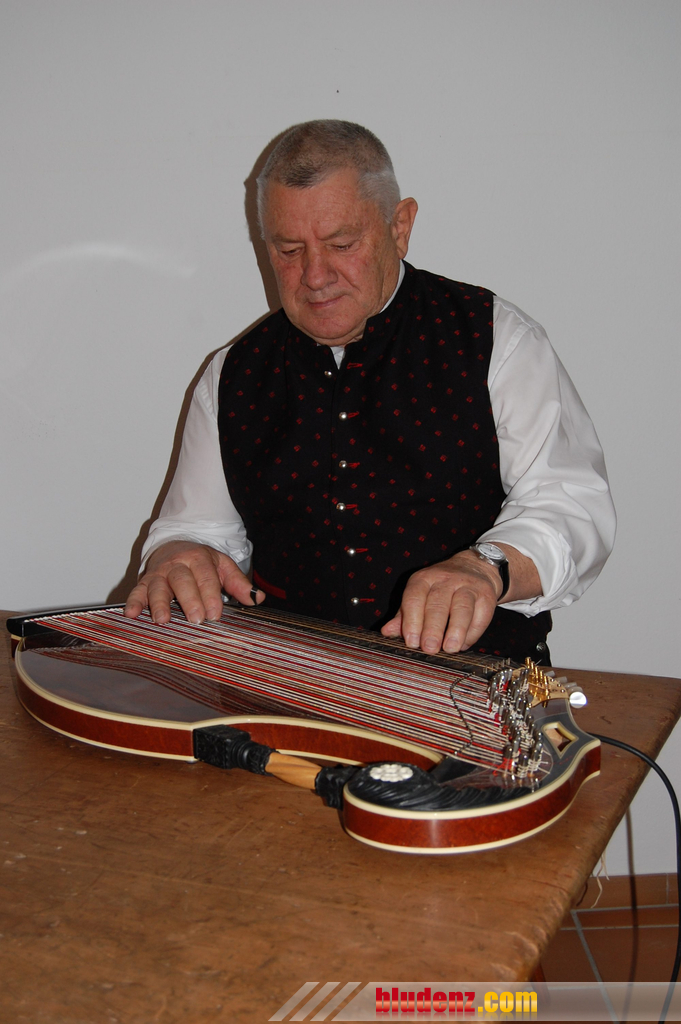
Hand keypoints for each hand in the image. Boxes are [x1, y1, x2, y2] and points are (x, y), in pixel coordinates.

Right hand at [124, 541, 263, 623]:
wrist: (173, 546)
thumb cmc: (200, 561)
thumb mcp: (222, 566)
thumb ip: (238, 583)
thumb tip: (257, 598)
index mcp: (198, 558)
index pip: (205, 576)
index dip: (210, 595)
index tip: (215, 614)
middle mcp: (176, 564)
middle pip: (182, 581)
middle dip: (189, 600)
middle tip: (195, 619)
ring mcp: (158, 574)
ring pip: (157, 587)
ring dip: (159, 603)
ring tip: (162, 620)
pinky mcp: (144, 582)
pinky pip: (136, 591)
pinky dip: (133, 602)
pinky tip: (131, 615)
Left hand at [381, 550, 501, 653]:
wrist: (475, 567)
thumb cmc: (441, 588)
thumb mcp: (419, 595)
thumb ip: (403, 615)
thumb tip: (387, 632)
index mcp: (423, 579)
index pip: (414, 597)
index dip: (412, 620)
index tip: (411, 642)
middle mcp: (445, 579)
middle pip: (438, 604)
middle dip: (432, 628)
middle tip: (429, 648)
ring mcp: (468, 586)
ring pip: (462, 608)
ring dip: (455, 630)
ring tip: (449, 648)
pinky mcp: (487, 595)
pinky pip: (481, 615)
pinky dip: (473, 632)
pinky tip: (464, 644)